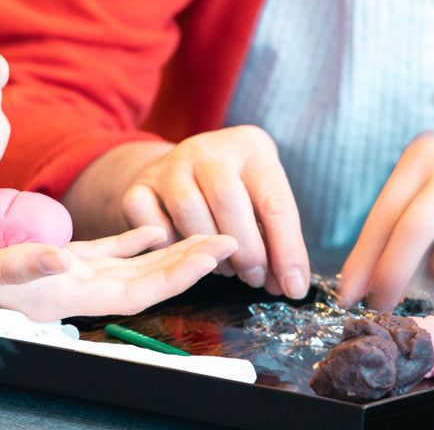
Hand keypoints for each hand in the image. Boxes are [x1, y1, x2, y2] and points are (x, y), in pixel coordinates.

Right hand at [0, 214, 237, 320]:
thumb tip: (60, 261)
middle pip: (143, 280)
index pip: (134, 289)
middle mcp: (63, 289)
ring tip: (205, 232)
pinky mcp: (44, 256)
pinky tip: (152, 226)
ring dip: (168, 251)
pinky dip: (130, 239)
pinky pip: (99, 250)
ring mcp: (57, 275)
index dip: (179, 272)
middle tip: (232, 239)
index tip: (218, 251)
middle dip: (189, 262)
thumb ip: (15, 266)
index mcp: (53, 297)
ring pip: (128, 266)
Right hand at [63, 126, 310, 299]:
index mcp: (250, 146)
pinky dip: (166, 244)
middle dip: (247, 249)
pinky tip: (183, 255)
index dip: (287, 250)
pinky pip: (147, 219)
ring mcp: (170, 164)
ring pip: (188, 208)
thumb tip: (288, 285)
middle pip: (228, 198)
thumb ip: (274, 237)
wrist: (183, 168)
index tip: (292, 288)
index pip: (274, 200)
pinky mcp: (140, 184)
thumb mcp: (261, 198)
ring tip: (225, 269)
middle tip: (254, 278)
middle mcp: (208, 148)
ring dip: (208, 250)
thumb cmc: (236, 191)